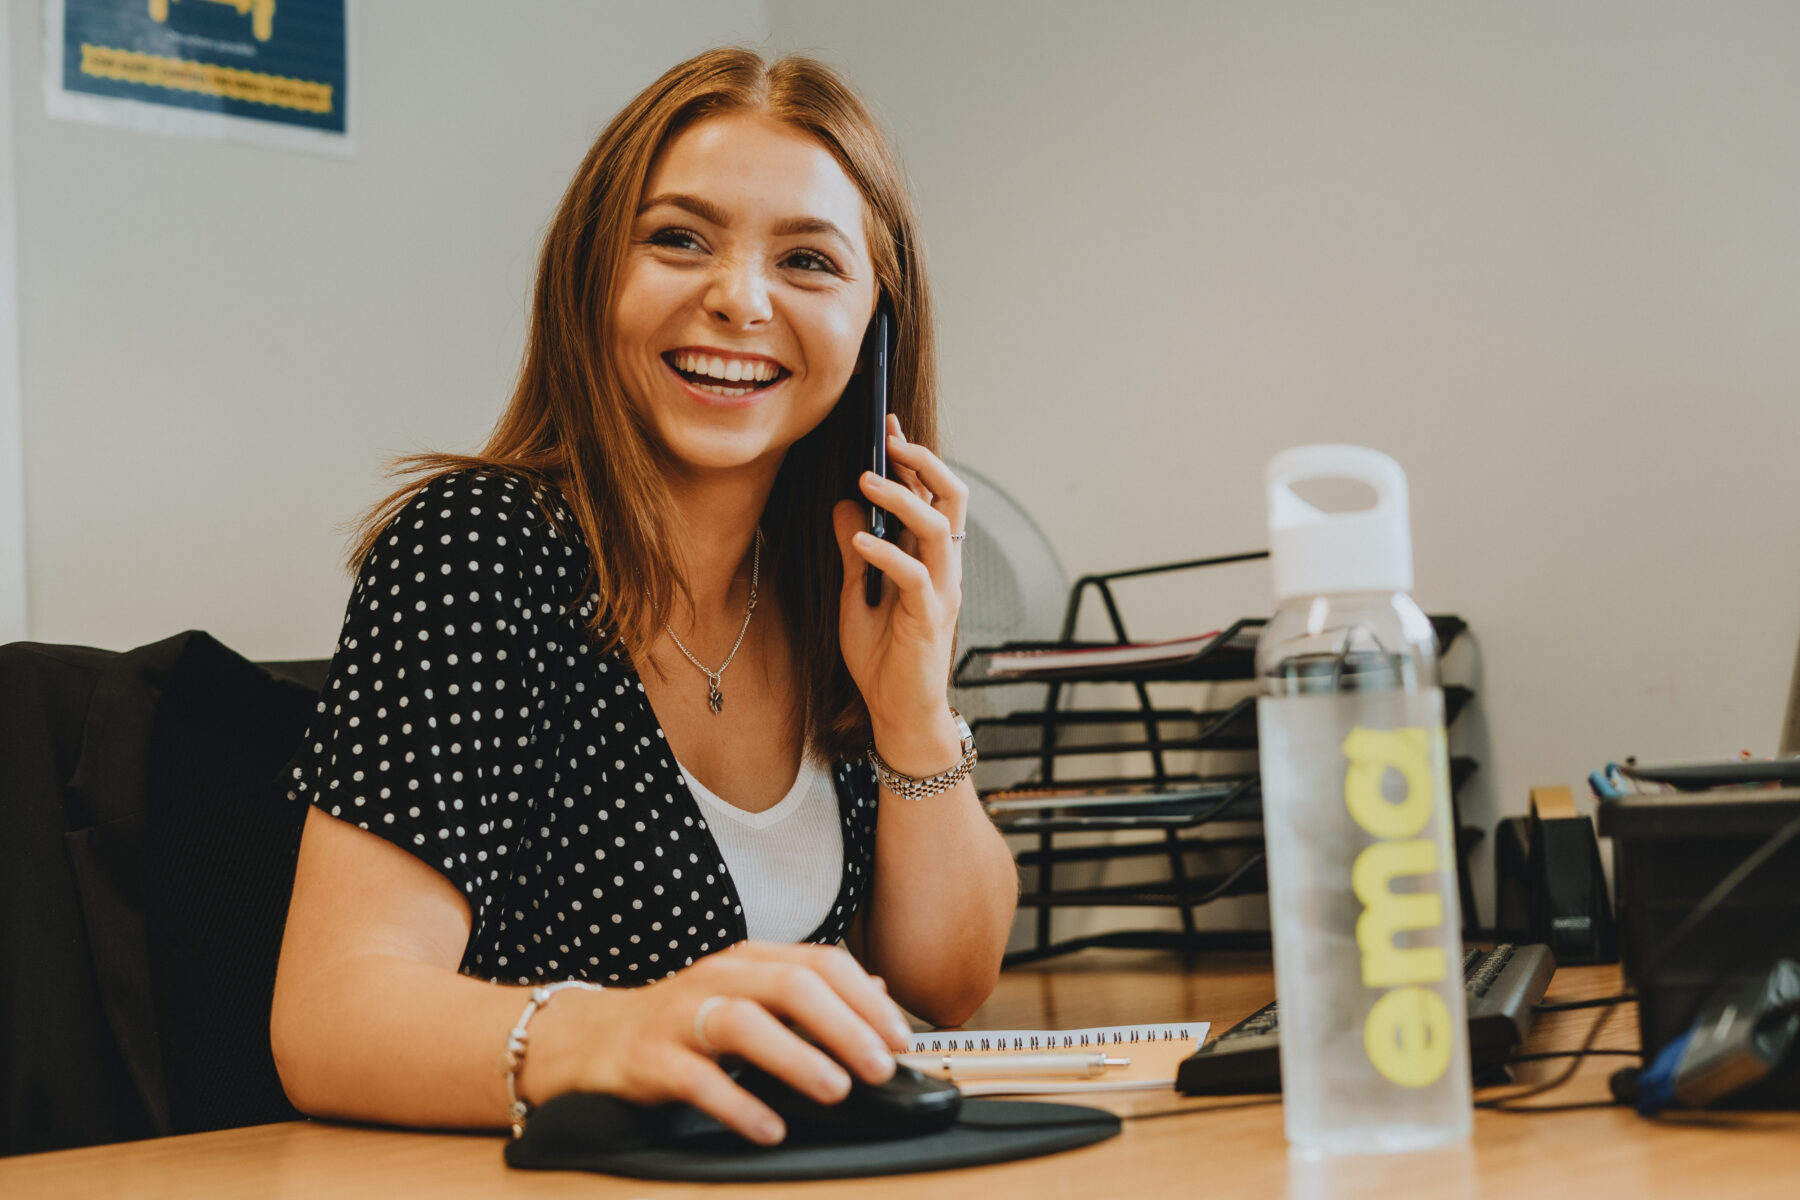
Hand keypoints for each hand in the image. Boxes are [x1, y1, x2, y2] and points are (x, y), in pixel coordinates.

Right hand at [536, 942, 911, 1144]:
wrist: (592, 1036)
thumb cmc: (685, 1019)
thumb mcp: (750, 995)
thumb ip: (810, 994)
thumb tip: (877, 990)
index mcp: (749, 960)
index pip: (820, 964)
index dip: (865, 1000)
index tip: (899, 1038)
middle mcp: (718, 978)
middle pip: (791, 986)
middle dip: (845, 1026)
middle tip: (880, 1067)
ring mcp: (680, 1015)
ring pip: (744, 1023)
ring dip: (797, 1057)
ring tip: (836, 1089)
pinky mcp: (650, 1059)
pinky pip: (696, 1079)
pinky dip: (738, 1105)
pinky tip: (771, 1127)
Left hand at [831, 416, 967, 740]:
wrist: (897, 712)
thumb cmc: (883, 658)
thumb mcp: (856, 595)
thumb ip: (855, 553)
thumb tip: (844, 506)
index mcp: (929, 558)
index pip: (932, 495)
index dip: (913, 459)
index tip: (887, 426)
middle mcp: (943, 567)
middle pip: (952, 498)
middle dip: (924, 463)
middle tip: (889, 440)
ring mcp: (941, 590)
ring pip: (938, 527)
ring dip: (904, 499)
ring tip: (868, 480)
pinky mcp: (929, 617)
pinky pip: (914, 574)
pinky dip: (887, 552)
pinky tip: (860, 541)